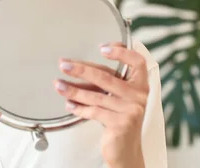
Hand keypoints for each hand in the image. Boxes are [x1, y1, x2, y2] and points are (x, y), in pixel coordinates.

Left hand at [54, 43, 148, 167]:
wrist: (126, 151)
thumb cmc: (120, 120)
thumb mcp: (120, 98)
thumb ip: (110, 82)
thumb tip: (79, 65)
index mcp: (141, 85)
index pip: (137, 61)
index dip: (121, 52)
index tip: (102, 48)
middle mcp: (139, 96)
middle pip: (107, 76)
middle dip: (81, 69)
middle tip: (64, 64)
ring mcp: (131, 110)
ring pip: (96, 95)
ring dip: (74, 89)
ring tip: (58, 85)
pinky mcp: (121, 124)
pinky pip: (94, 111)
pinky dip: (79, 108)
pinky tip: (69, 104)